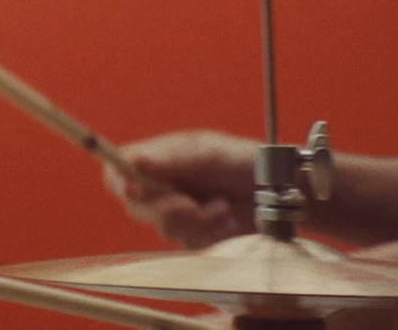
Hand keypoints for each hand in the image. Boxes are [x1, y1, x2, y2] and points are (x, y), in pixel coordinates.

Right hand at [104, 130, 258, 248]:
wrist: (280, 191)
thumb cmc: (244, 160)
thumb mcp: (209, 152)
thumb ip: (172, 159)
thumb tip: (134, 161)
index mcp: (158, 160)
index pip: (117, 172)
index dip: (121, 182)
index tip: (137, 190)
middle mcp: (162, 187)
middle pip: (136, 207)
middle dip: (165, 209)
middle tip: (192, 205)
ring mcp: (179, 213)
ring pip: (165, 229)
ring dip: (196, 222)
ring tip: (222, 208)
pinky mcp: (197, 236)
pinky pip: (189, 245)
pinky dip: (211, 234)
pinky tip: (227, 221)